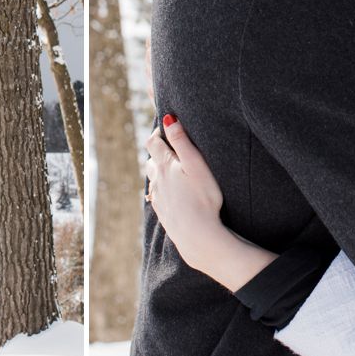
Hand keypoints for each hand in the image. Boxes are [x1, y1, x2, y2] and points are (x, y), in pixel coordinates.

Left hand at [144, 115, 228, 271]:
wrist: (199, 236)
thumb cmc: (203, 199)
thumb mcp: (196, 165)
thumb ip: (182, 141)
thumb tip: (169, 119)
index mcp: (165, 166)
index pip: (153, 143)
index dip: (158, 133)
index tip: (164, 129)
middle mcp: (157, 181)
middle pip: (151, 161)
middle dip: (158, 153)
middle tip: (171, 149)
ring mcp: (159, 198)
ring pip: (153, 180)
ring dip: (159, 172)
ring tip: (172, 171)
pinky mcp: (163, 213)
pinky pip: (158, 197)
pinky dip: (163, 190)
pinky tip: (172, 194)